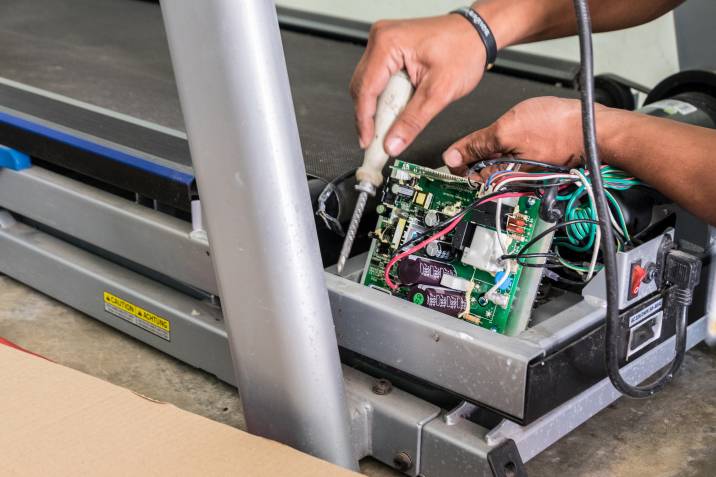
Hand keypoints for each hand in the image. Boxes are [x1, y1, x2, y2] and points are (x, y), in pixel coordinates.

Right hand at [350, 14, 486, 155]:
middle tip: (377, 142)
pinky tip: (393, 112)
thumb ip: (413, 121)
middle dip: (369, 117)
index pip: (366, 89)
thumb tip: (392, 144)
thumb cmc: (464, 50)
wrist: (478, 34)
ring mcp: (383, 42)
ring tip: (388, 130)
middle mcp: (381, 39)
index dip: (364, 121)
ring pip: (367, 85)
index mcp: (388, 44)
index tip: (368, 142)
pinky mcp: (389, 50)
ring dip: (377, 109)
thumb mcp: (440, 92)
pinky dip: (384, 99)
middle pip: (362, 88)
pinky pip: (377, 79)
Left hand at [442, 97, 606, 178]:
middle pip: (480, 169)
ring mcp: (525, 173)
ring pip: (496, 161)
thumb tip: (452, 156)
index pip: (467, 177)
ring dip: (493, 146)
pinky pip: (513, 156)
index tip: (452, 152)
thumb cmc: (559, 127)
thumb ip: (476, 144)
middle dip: (475, 153)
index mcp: (504, 178)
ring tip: (506, 131)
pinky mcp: (535, 164)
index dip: (456, 162)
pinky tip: (519, 131)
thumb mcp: (507, 129)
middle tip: (482, 136)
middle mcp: (514, 181)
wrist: (594, 126)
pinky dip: (509, 145)